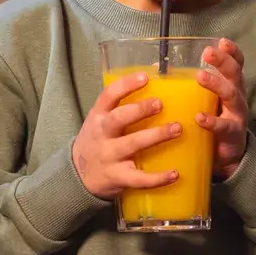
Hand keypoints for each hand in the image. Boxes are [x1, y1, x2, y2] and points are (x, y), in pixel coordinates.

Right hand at [71, 71, 179, 201]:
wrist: (78, 175)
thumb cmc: (98, 140)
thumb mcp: (100, 119)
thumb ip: (121, 104)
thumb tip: (154, 75)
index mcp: (98, 116)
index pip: (108, 95)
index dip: (126, 85)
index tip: (145, 77)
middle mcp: (102, 134)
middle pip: (119, 118)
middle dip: (139, 110)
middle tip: (160, 104)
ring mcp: (109, 156)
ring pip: (132, 144)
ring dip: (155, 136)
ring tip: (177, 129)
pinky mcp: (118, 177)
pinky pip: (139, 178)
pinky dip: (157, 178)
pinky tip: (175, 174)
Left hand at [193, 38, 248, 177]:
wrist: (226, 160)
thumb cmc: (211, 125)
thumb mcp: (205, 103)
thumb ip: (188, 87)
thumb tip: (157, 67)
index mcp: (231, 87)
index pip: (236, 64)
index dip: (231, 52)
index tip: (222, 41)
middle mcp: (237, 98)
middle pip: (235, 74)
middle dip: (223, 61)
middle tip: (208, 52)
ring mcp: (237, 116)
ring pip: (232, 95)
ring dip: (216, 84)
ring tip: (200, 76)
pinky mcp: (232, 136)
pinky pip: (223, 127)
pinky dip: (212, 121)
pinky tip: (200, 118)